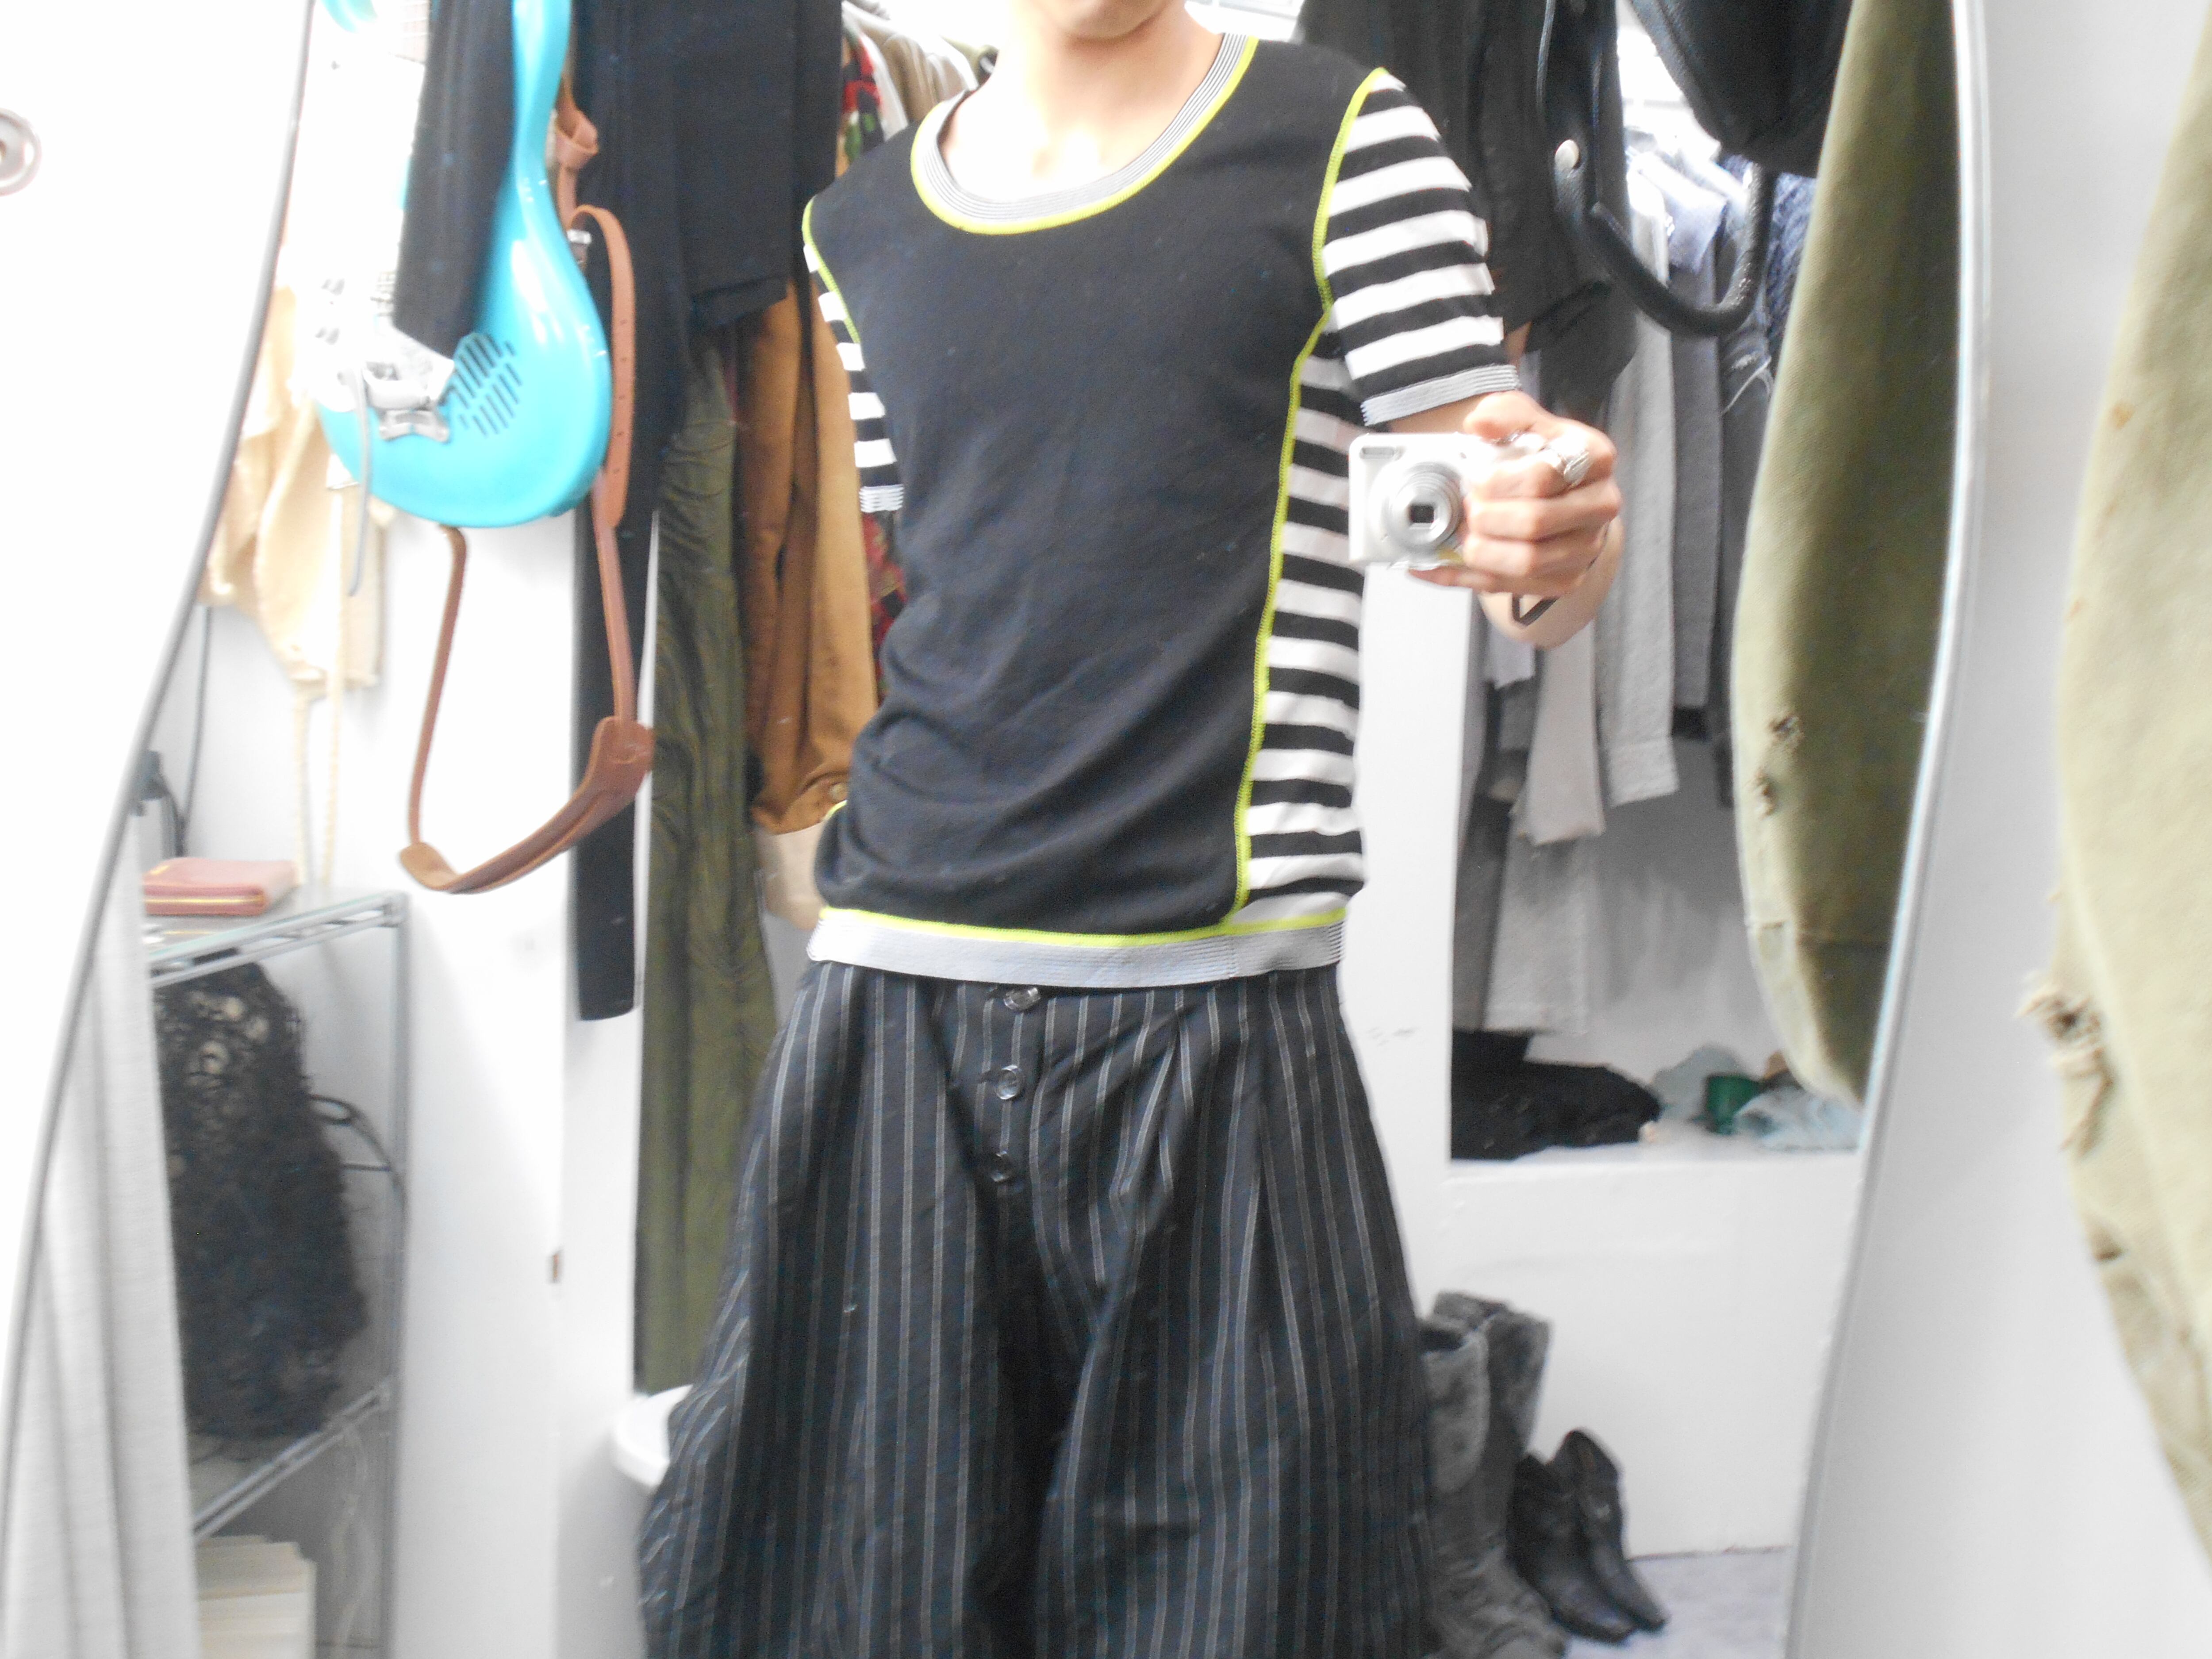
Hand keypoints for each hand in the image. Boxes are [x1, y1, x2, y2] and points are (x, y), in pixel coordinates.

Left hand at [1409, 390, 1621, 598]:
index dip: (1499, 481)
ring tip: (1463, 534)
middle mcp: (1600, 505)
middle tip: (1468, 508)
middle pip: (1534, 522)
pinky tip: (1441, 564)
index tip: (1476, 478)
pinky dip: (1469, 578)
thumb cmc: (1542, 455)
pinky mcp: (1566, 579)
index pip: (1545, 475)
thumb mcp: (1526, 421)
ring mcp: (1585, 547)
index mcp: (1595, 459)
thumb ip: (1504, 414)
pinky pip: (1514, 587)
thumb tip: (1478, 424)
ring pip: (1528, 562)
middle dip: (1487, 517)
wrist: (1562, 493)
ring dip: (1482, 551)